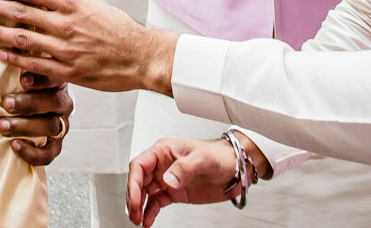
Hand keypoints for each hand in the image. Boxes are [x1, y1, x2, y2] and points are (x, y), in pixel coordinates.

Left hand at [0, 0, 171, 92]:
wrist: (140, 56)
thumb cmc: (118, 29)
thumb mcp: (92, 6)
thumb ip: (66, 3)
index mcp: (71, 3)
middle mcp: (65, 24)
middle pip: (21, 13)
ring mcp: (65, 48)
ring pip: (24, 39)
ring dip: (0, 33)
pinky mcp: (69, 71)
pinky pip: (36, 65)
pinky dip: (16, 58)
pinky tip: (3, 54)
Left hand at [0, 72, 74, 166]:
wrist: (21, 113)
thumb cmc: (17, 85)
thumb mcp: (17, 70)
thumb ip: (12, 58)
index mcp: (56, 80)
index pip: (54, 77)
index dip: (40, 79)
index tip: (22, 80)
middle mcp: (62, 101)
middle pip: (53, 102)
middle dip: (28, 103)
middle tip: (6, 103)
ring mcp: (61, 123)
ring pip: (50, 126)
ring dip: (25, 126)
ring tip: (3, 125)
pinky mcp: (56, 144)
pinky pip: (50, 152)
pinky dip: (33, 152)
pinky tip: (15, 146)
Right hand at [127, 137, 244, 224]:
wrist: (237, 169)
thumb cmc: (221, 155)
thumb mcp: (204, 158)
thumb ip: (184, 168)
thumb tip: (167, 179)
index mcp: (164, 150)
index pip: (140, 165)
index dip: (133, 182)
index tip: (134, 198)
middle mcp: (163, 164)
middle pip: (139, 180)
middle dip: (133, 197)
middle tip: (133, 213)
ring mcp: (168, 179)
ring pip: (145, 193)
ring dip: (139, 206)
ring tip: (137, 219)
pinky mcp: (175, 192)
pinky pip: (156, 202)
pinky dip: (150, 212)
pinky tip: (147, 220)